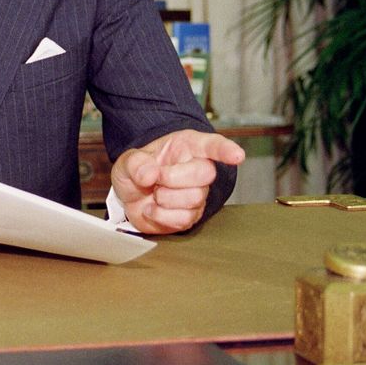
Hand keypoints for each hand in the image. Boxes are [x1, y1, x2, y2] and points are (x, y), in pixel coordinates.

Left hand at [110, 129, 245, 233]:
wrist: (130, 195)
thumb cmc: (137, 170)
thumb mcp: (128, 160)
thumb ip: (136, 163)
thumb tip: (149, 174)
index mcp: (187, 147)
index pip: (212, 145)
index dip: (226, 150)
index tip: (237, 155)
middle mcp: (198, 169)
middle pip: (206, 173)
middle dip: (174, 178)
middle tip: (155, 179)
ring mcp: (197, 194)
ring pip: (195, 198)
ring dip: (165, 198)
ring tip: (154, 193)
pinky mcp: (190, 216)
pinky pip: (184, 219)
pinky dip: (162, 216)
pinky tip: (152, 208)